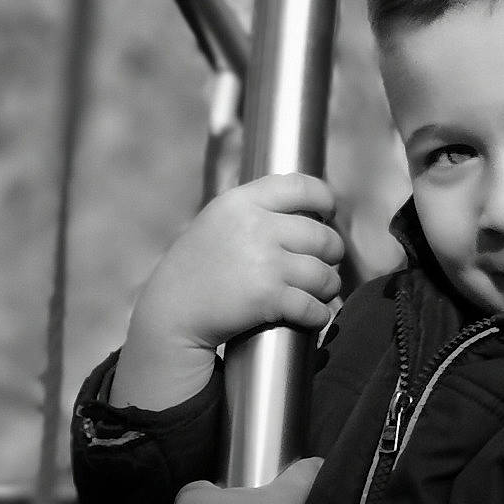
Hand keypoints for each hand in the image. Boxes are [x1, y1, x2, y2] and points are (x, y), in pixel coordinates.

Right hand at [113, 175, 344, 409]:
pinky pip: (313, 307)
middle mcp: (256, 227)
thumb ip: (253, 209)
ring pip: (323, 274)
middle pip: (321, 236)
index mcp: (242, 202)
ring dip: (329, 286)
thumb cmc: (197, 270)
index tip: (329, 212)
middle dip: (332, 253)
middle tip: (327, 264)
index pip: (301, 186)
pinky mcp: (269, 298)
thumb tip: (301, 205)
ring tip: (323, 292)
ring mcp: (265, 263)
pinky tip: (315, 316)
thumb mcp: (218, 221)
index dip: (324, 199)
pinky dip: (319, 315)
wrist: (172, 312)